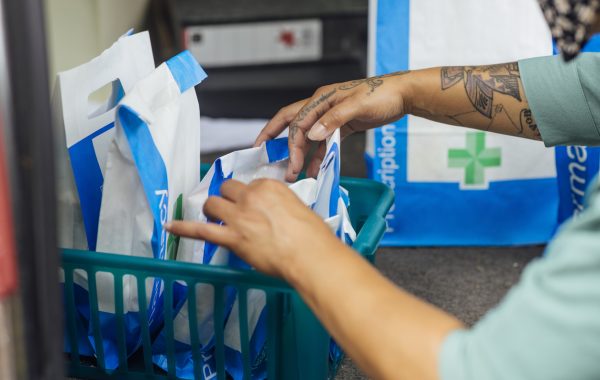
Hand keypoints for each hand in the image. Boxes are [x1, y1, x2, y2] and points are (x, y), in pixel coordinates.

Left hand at [164, 178, 341, 278]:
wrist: (309, 255)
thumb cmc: (313, 236)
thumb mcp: (300, 209)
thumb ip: (282, 207)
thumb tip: (276, 217)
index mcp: (269, 186)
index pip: (250, 185)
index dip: (249, 197)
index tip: (253, 207)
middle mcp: (250, 196)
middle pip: (227, 189)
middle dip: (228, 199)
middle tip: (234, 211)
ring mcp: (238, 217)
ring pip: (212, 204)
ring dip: (212, 210)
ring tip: (214, 218)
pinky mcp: (231, 238)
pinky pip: (199, 230)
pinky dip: (183, 227)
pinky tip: (171, 226)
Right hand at [254, 71, 412, 180]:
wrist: (403, 95)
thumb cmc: (382, 95)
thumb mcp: (357, 105)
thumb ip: (334, 119)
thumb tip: (312, 135)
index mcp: (322, 98)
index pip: (297, 121)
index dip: (286, 140)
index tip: (285, 160)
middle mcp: (322, 107)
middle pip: (293, 124)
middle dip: (279, 142)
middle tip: (273, 163)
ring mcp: (331, 118)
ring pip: (308, 137)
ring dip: (300, 155)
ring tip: (294, 174)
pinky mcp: (342, 127)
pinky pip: (324, 143)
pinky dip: (318, 157)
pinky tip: (315, 170)